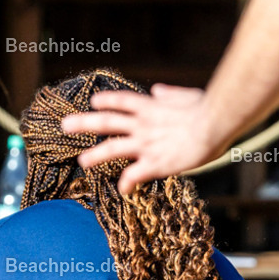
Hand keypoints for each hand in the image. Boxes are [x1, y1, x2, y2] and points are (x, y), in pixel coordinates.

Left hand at [61, 84, 218, 194]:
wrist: (215, 124)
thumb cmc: (208, 109)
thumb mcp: (187, 95)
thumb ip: (170, 94)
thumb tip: (157, 89)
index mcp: (151, 107)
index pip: (122, 101)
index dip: (106, 101)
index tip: (93, 101)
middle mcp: (143, 124)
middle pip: (107, 121)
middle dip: (84, 123)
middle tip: (64, 125)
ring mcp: (146, 144)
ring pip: (113, 148)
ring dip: (95, 155)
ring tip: (81, 161)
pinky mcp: (155, 163)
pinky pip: (134, 175)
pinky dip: (126, 183)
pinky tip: (122, 190)